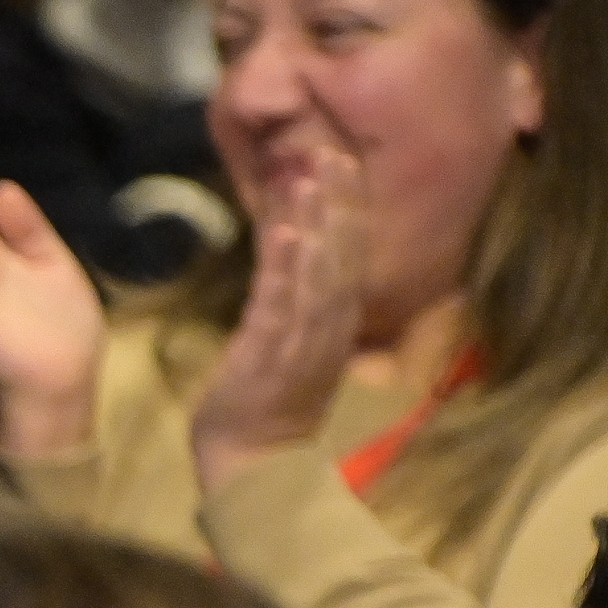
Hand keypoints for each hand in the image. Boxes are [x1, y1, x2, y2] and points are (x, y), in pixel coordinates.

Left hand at [192, 142, 364, 494]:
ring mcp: (304, 339)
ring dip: (317, 220)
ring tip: (309, 173)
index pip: (352, 251)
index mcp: (340, 317)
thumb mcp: (296, 336)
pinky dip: (286, 266)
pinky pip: (283, 304)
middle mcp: (332, 323)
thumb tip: (299, 241)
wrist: (254, 460)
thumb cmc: (270, 396)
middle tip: (333, 147)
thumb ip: (302, 293)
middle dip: (340, 199)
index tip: (344, 156)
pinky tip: (285, 228)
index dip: (351, 204)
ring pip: (319, 271)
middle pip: (344, 252)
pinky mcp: (271, 354)